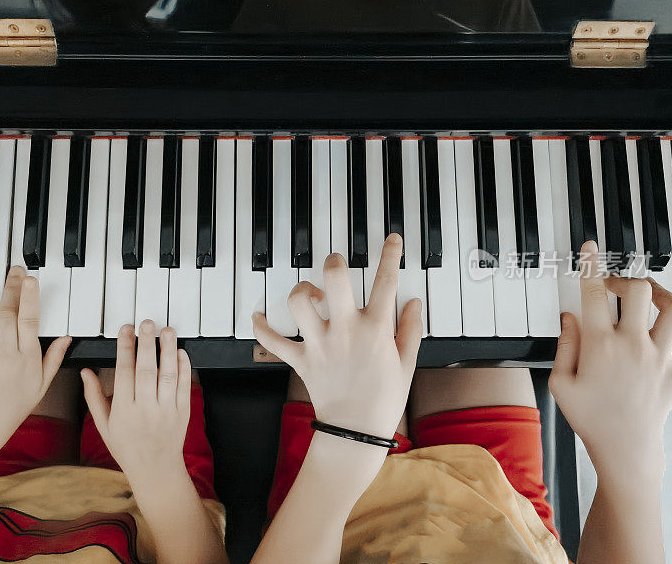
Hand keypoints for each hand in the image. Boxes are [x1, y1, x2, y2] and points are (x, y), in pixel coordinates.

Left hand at [0, 267, 70, 479]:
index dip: (29, 298)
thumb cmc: (13, 408)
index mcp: (27, 359)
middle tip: (13, 269)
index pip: (30, 321)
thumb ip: (54, 358)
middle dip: (10, 288)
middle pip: (8, 314)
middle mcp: (5, 356)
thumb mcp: (41, 385)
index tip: (29, 279)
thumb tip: (67, 337)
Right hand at [81, 322, 191, 476]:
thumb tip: (85, 372)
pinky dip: (184, 367)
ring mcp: (166, 410)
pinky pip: (185, 386)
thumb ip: (94, 397)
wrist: (155, 469)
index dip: (125, 348)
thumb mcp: (104, 425)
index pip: (124, 373)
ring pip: (168, 375)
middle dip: (146, 344)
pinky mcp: (183, 412)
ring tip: (166, 330)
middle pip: (146, 370)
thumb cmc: (127, 446)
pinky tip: (179, 352)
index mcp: (123, 411)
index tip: (126, 330)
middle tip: (147, 323)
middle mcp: (145, 409)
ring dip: (168, 350)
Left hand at [253, 234, 422, 438]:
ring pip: (300, 302)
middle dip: (334, 262)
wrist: (355, 431)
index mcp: (376, 329)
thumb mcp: (407, 363)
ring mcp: (320, 343)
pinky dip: (261, 328)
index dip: (390, 254)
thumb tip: (413, 302)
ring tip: (310, 294)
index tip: (392, 240)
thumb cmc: (384, 399)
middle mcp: (345, 329)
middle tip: (336, 263)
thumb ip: (410, 329)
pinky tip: (258, 316)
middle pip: (334, 278)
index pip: (385, 282)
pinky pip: (273, 340)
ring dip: (302, 290)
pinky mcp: (301, 359)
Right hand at [549, 241, 671, 478]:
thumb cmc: (591, 418)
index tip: (590, 249)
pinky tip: (660, 324)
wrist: (626, 448)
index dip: (591, 265)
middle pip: (638, 291)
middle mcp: (633, 345)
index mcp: (599, 346)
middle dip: (624, 280)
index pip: (594, 293)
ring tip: (646, 296)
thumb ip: (565, 344)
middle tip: (614, 286)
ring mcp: (659, 356)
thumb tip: (571, 318)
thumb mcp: (560, 382)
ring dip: (659, 294)